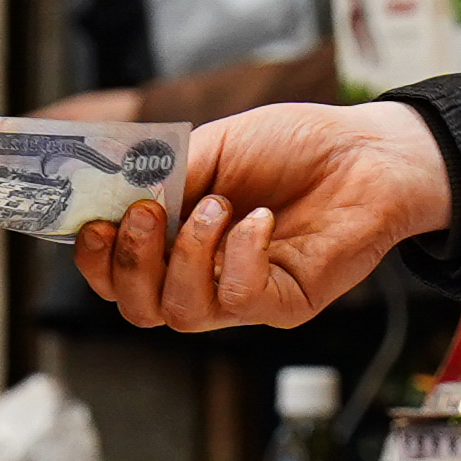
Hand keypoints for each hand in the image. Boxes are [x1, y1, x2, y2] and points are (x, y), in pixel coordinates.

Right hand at [67, 102, 452, 330]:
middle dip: (131, 265)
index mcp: (175, 241)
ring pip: (184, 313)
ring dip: (188, 254)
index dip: (95, 262)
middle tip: (146, 215)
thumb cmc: (291, 146)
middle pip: (140, 309)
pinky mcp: (286, 302)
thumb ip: (164, 175)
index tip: (94, 225)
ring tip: (218, 204)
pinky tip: (260, 219)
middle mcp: (203, 276)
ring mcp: (244, 295)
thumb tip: (112, 196)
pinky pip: (243, 300)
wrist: (366, 150)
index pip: (117, 277)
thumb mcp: (213, 147)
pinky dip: (241, 256)